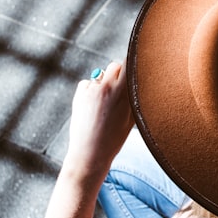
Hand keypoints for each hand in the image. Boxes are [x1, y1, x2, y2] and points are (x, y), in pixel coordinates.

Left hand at [63, 61, 133, 178]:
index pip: (130, 64)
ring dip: (104, 81)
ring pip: (101, 74)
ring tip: (105, 102)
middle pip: (115, 65)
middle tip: (120, 88)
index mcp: (124, 93)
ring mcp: (92, 90)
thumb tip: (138, 80)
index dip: (133, 63)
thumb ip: (134, 98)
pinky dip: (90, 90)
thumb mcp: (132, 119)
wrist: (90, 154)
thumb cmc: (114, 139)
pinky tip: (92, 106)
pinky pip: (87, 83)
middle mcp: (108, 87)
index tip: (136, 65)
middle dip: (119, 73)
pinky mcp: (79, 94)